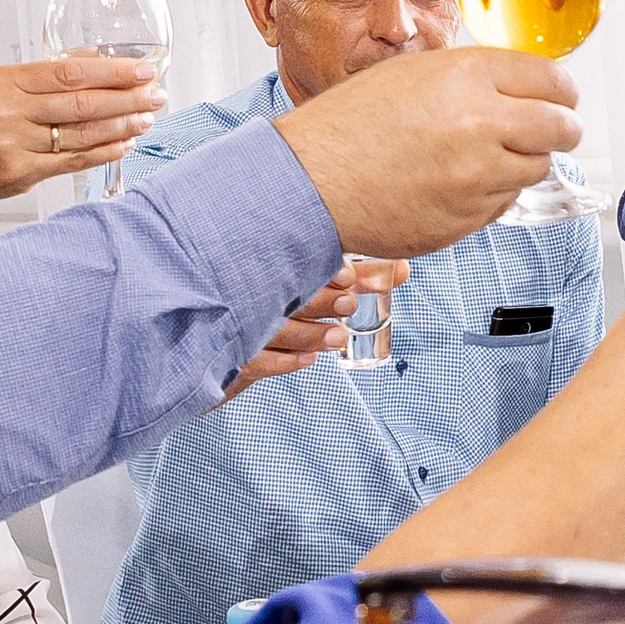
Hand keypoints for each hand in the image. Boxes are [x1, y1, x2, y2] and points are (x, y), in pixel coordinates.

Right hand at [0, 58, 168, 206]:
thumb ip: (43, 74)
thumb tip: (95, 57)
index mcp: (2, 81)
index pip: (68, 72)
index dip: (112, 71)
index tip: (143, 69)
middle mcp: (6, 111)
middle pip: (81, 103)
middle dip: (127, 98)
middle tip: (157, 94)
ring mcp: (13, 144)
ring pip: (81, 133)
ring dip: (122, 126)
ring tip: (147, 118)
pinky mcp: (20, 173)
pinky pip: (72, 161)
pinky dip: (103, 152)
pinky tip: (125, 144)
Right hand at [221, 257, 407, 400]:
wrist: (219, 313)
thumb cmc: (282, 288)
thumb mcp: (317, 276)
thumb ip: (360, 273)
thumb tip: (404, 270)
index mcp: (267, 261)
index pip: (294, 262)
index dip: (324, 270)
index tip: (348, 275)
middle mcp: (251, 290)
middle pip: (284, 296)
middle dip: (319, 301)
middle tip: (347, 303)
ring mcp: (239, 321)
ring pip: (270, 331)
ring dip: (307, 335)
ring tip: (337, 336)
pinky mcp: (233, 351)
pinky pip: (254, 360)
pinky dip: (284, 362)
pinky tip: (309, 359)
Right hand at [275, 48, 583, 256]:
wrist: (309, 181)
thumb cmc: (349, 124)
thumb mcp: (412, 73)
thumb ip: (471, 77)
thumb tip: (518, 85)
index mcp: (468, 75)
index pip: (554, 80)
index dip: (563, 91)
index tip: (562, 98)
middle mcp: (481, 122)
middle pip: (563, 127)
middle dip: (562, 128)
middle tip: (552, 130)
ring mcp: (477, 174)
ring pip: (538, 168)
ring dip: (524, 162)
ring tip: (486, 157)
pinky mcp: (468, 216)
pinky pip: (504, 202)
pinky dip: (493, 193)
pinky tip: (457, 183)